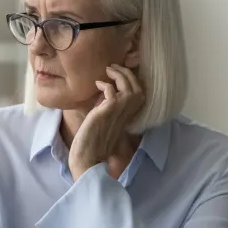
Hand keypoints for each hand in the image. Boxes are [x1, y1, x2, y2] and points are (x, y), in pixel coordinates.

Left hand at [69, 64, 144, 179]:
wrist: (88, 160)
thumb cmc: (92, 146)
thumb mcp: (104, 124)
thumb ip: (107, 111)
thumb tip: (103, 96)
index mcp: (127, 118)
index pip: (139, 95)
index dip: (133, 82)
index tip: (120, 75)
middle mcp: (126, 115)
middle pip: (137, 88)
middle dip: (128, 74)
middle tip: (115, 67)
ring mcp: (118, 113)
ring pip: (129, 88)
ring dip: (120, 75)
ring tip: (109, 70)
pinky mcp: (107, 112)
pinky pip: (111, 91)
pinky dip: (105, 85)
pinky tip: (98, 84)